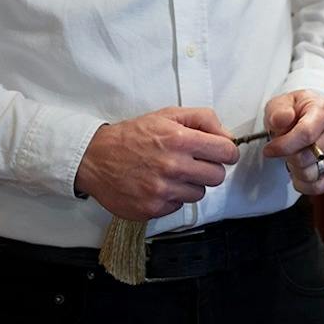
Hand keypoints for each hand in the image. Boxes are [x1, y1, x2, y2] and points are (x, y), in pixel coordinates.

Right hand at [73, 106, 238, 220]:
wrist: (96, 158)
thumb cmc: (134, 135)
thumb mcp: (168, 115)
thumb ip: (203, 120)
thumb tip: (228, 137)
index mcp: (180, 140)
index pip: (226, 152)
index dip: (227, 152)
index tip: (221, 153)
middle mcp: (173, 166)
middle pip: (217, 176)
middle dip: (210, 168)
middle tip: (194, 162)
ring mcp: (163, 191)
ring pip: (199, 193)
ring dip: (190, 184)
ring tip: (172, 173)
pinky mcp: (153, 209)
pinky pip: (178, 207)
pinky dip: (172, 198)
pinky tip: (158, 185)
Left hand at [261, 89, 323, 194]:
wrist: (314, 116)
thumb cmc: (297, 111)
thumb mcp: (281, 104)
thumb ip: (278, 111)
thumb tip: (281, 119)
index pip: (306, 134)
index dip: (283, 146)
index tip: (269, 150)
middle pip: (306, 158)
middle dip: (287, 158)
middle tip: (284, 151)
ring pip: (312, 175)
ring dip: (295, 171)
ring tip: (293, 158)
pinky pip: (319, 187)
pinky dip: (303, 184)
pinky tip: (299, 171)